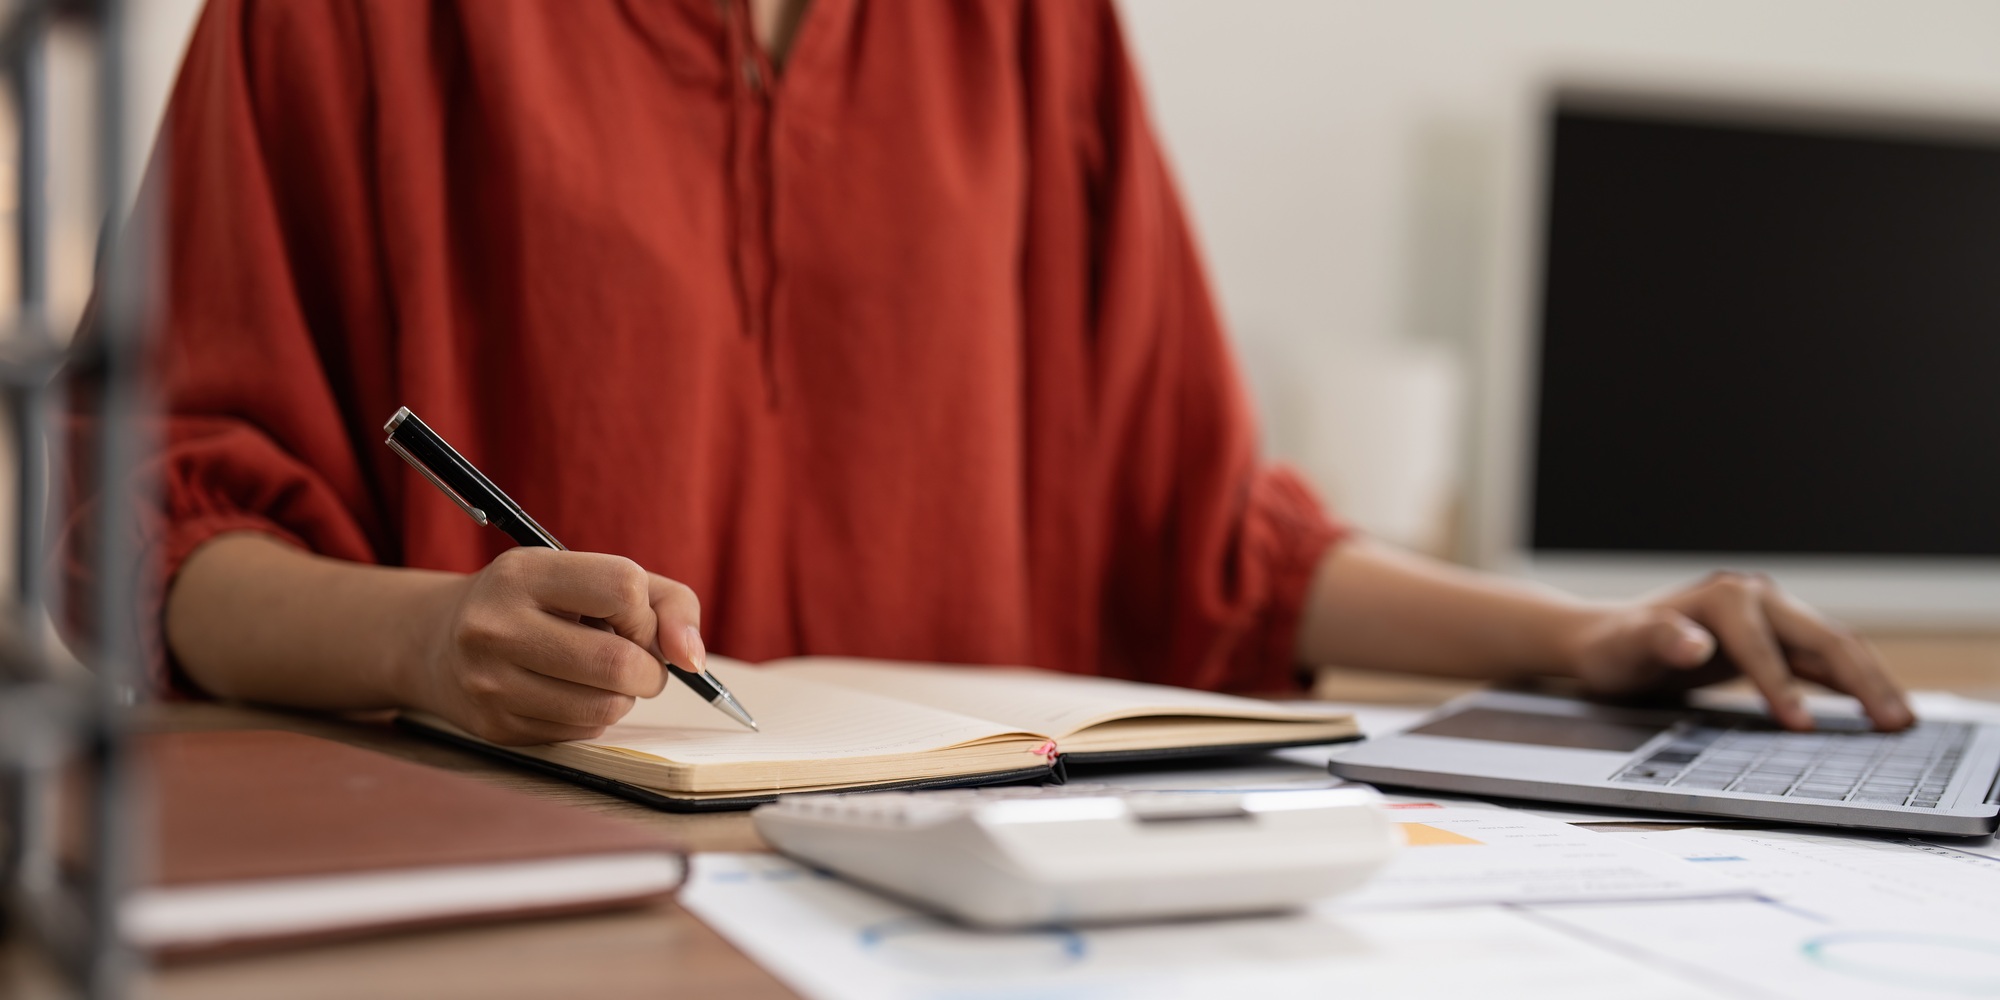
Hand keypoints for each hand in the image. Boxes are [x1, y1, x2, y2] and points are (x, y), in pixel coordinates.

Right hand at [404, 548, 705, 744]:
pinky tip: (571, 693)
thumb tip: (693, 657)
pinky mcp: (496, 727)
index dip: (644, 612)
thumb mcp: (592, 576)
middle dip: (648, 668)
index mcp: (523, 573)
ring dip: (624, 696)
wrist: (439, 641)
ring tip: (603, 676)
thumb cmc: (540, 603)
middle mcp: (496, 626)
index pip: (622, 588)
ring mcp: (490, 682)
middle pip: (619, 662)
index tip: (632, 618)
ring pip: (605, 707)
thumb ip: (666, 602)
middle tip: (634, 659)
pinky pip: (581, 732)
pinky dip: (595, 716)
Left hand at [1565, 571, 1912, 730]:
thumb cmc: (1615, 647)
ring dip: (1869, 681)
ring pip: (1832, 647)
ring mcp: (1769, 616)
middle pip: (1820, 638)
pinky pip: (1821, 661)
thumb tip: (1694, 643)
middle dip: (1859, 680)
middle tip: (1892, 723)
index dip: (1782, 686)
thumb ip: (1657, 639)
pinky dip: (1850, 683)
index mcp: (1724, 597)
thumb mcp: (1625, 647)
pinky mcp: (1773, 638)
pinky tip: (1875, 710)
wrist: (1608, 641)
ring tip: (1900, 721)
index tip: (1801, 727)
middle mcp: (1754, 597)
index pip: (1763, 646)